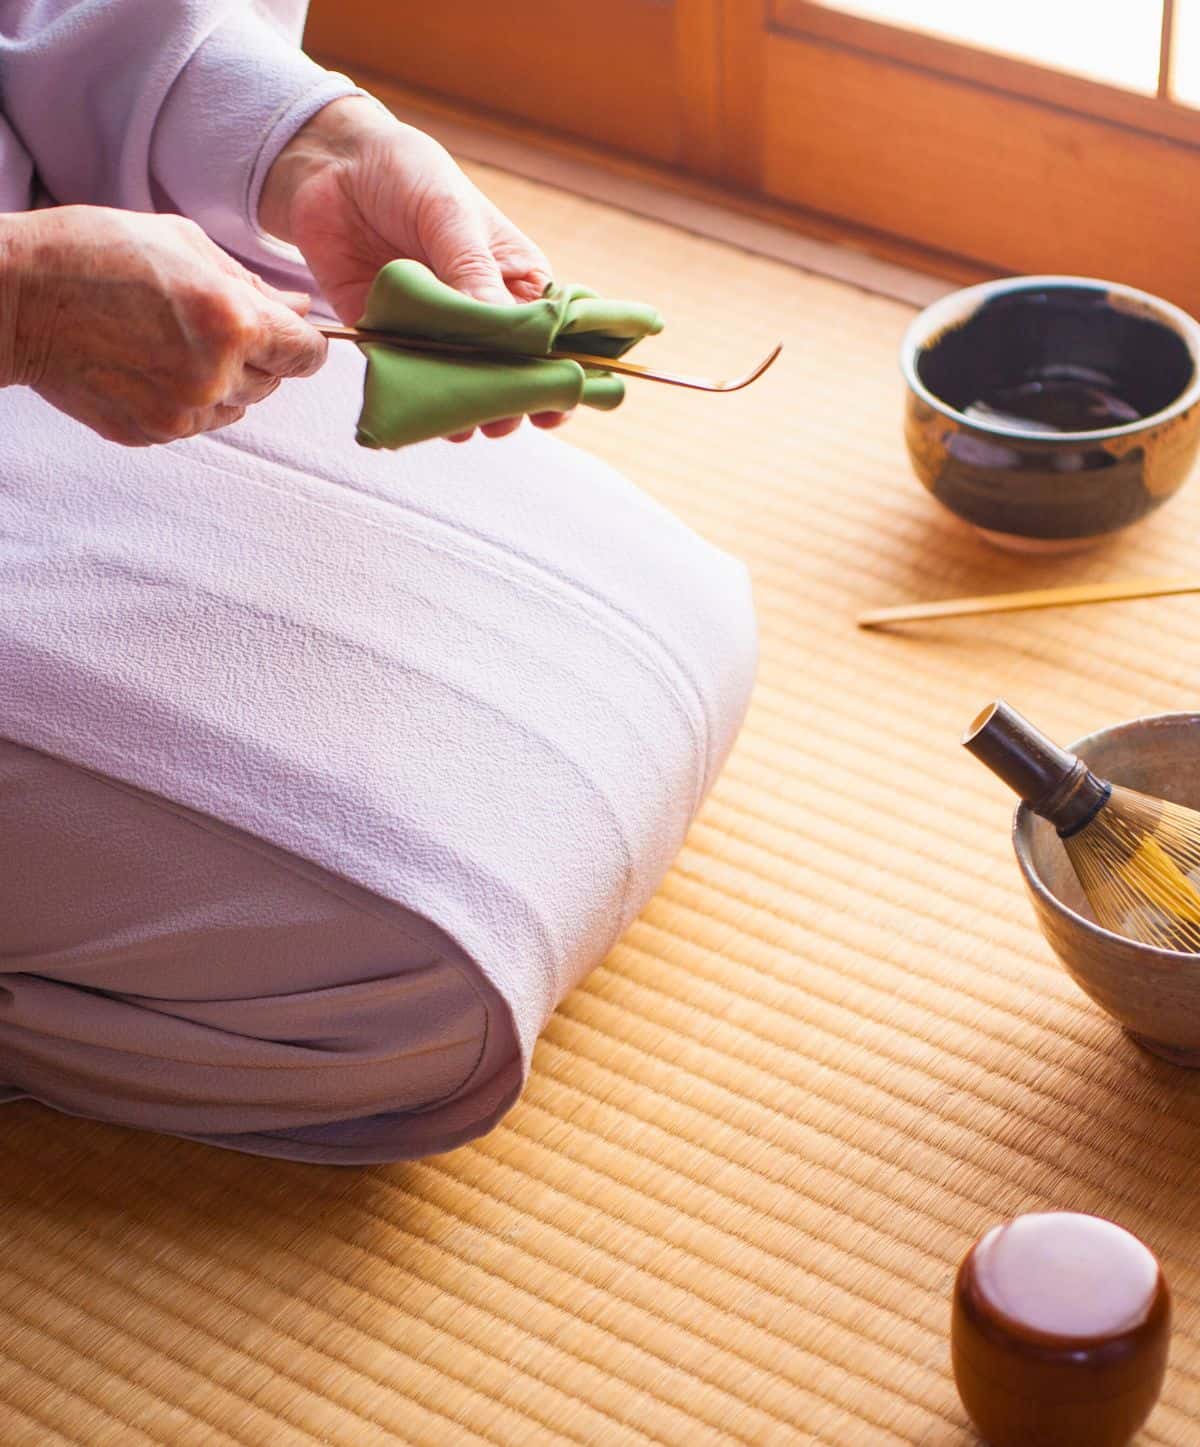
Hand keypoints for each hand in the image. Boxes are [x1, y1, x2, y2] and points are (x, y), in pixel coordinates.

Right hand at [0, 206, 326, 445]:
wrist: (16, 299)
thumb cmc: (93, 255)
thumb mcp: (183, 243)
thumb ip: (252, 283)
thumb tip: (300, 310)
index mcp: (233, 322)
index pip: (308, 356)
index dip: (303, 343)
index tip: (289, 335)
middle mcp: (215, 376)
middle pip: (273, 383)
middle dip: (255, 356)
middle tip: (205, 324)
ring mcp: (183, 412)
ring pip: (237, 407)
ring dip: (222, 380)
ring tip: (170, 341)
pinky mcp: (154, 433)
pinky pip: (196, 422)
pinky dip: (185, 398)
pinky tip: (147, 363)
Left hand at [259, 96, 569, 443]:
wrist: (331, 165)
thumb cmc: (409, 174)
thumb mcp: (450, 213)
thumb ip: (472, 271)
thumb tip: (503, 332)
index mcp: (514, 280)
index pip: (550, 335)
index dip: (560, 370)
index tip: (557, 402)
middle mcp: (481, 313)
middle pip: (507, 371)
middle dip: (509, 400)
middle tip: (504, 419)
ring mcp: (437, 331)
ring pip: (459, 384)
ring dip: (462, 408)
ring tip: (464, 425)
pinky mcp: (389, 338)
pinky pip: (405, 378)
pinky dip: (412, 398)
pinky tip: (417, 412)